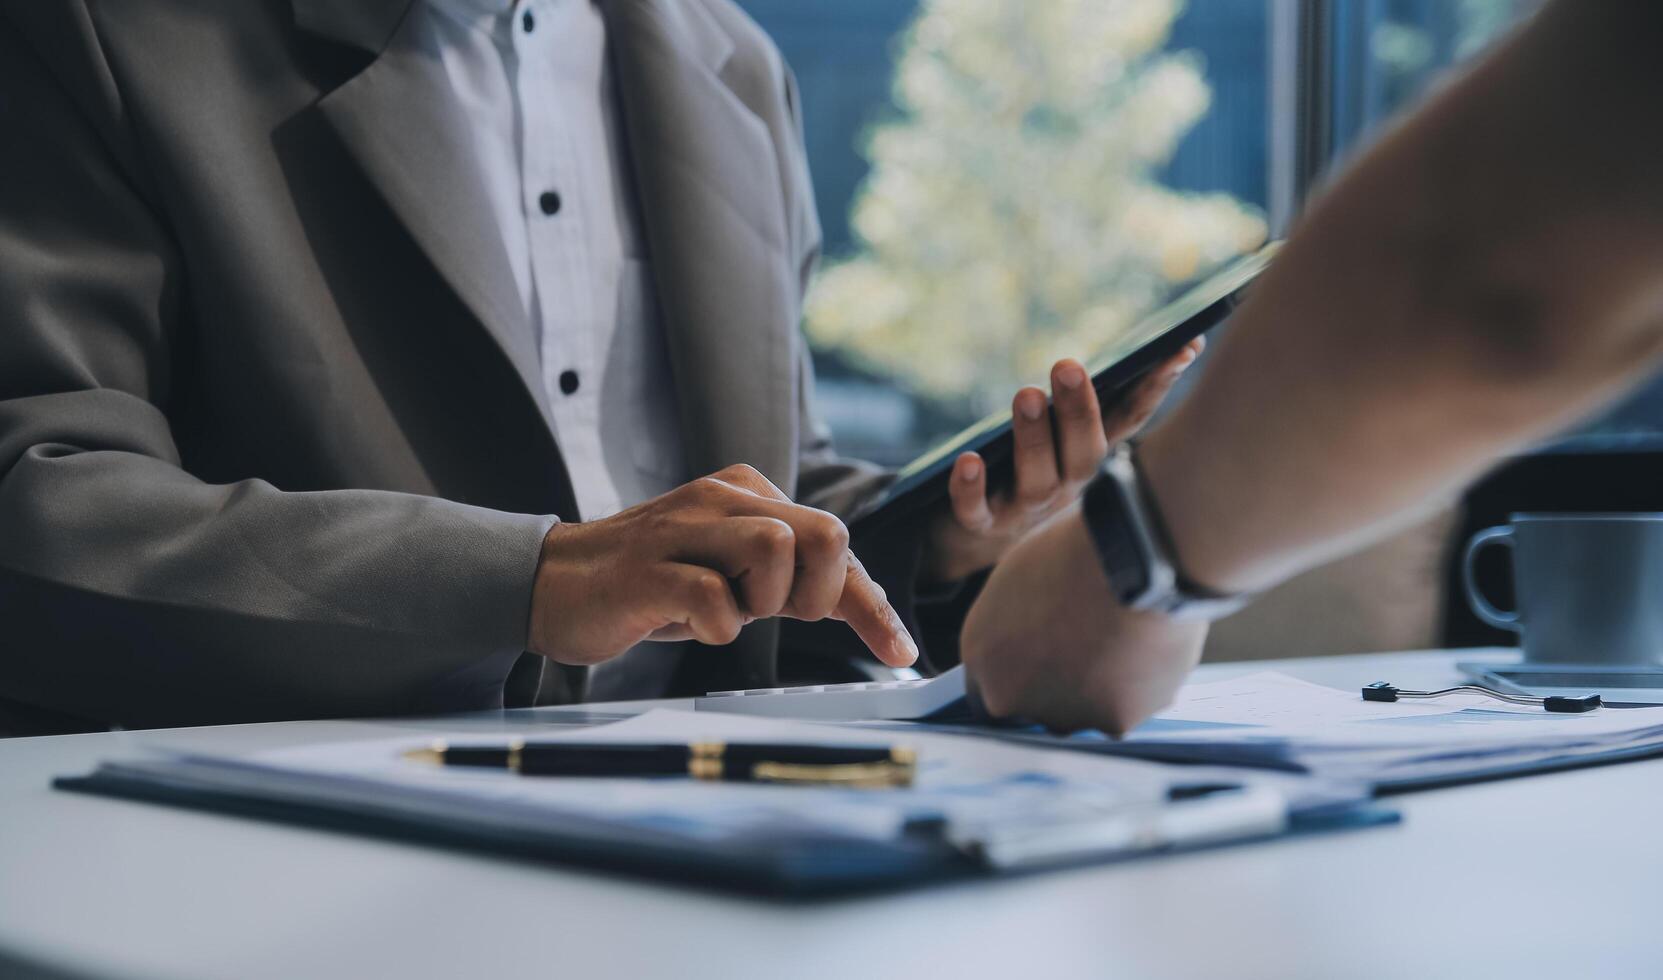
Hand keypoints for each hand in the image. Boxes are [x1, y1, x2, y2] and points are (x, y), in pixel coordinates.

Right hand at [528, 464, 917, 668]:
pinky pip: (713, 596)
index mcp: (748, 495)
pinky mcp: (648, 569)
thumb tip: (862, 601)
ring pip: (776, 550)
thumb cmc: (652, 587)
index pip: (833, 543)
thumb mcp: (732, 579)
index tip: (901, 652)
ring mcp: (682, 530)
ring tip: (728, 613)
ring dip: (766, 604)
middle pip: (823, 532)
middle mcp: (721, 500)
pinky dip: (717, 628)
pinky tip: (691, 627)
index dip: (872, 603)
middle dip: (823, 591)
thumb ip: (790, 581)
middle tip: (783, 618)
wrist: (552, 584)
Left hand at [923, 339, 1202, 582]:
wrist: (977, 536)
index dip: (1157, 386)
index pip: (1131, 418)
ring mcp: (1026, 509)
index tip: (1182, 347)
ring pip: (1037, 479)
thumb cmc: (1022, 462)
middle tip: (1067, 365)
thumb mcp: (1055, 432)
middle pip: (1084, 452)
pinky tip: (968, 460)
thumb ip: (1078, 398)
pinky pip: (977, 511)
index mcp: (1089, 454)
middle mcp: (1067, 486)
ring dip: (1034, 438)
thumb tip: (1101, 350)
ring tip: (1026, 394)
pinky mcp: (982, 525)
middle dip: (1080, 410)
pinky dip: (971, 488)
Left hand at [959, 502, 1207, 734]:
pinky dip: (1139, 688)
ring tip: (1125, 639)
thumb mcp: (1020, 576)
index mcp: (980, 653)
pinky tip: (1148, 650)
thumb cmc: (1079, 551)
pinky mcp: (1112, 724)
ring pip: (1083, 712)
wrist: (1134, 560)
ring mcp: (1060, 715)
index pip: (989, 684)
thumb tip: (1030, 628)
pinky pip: (1127, 710)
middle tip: (1092, 644)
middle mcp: (1010, 695)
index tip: (1046, 655)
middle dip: (1060, 683)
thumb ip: (1016, 619)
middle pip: (1035, 705)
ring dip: (1100, 688)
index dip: (1021, 669)